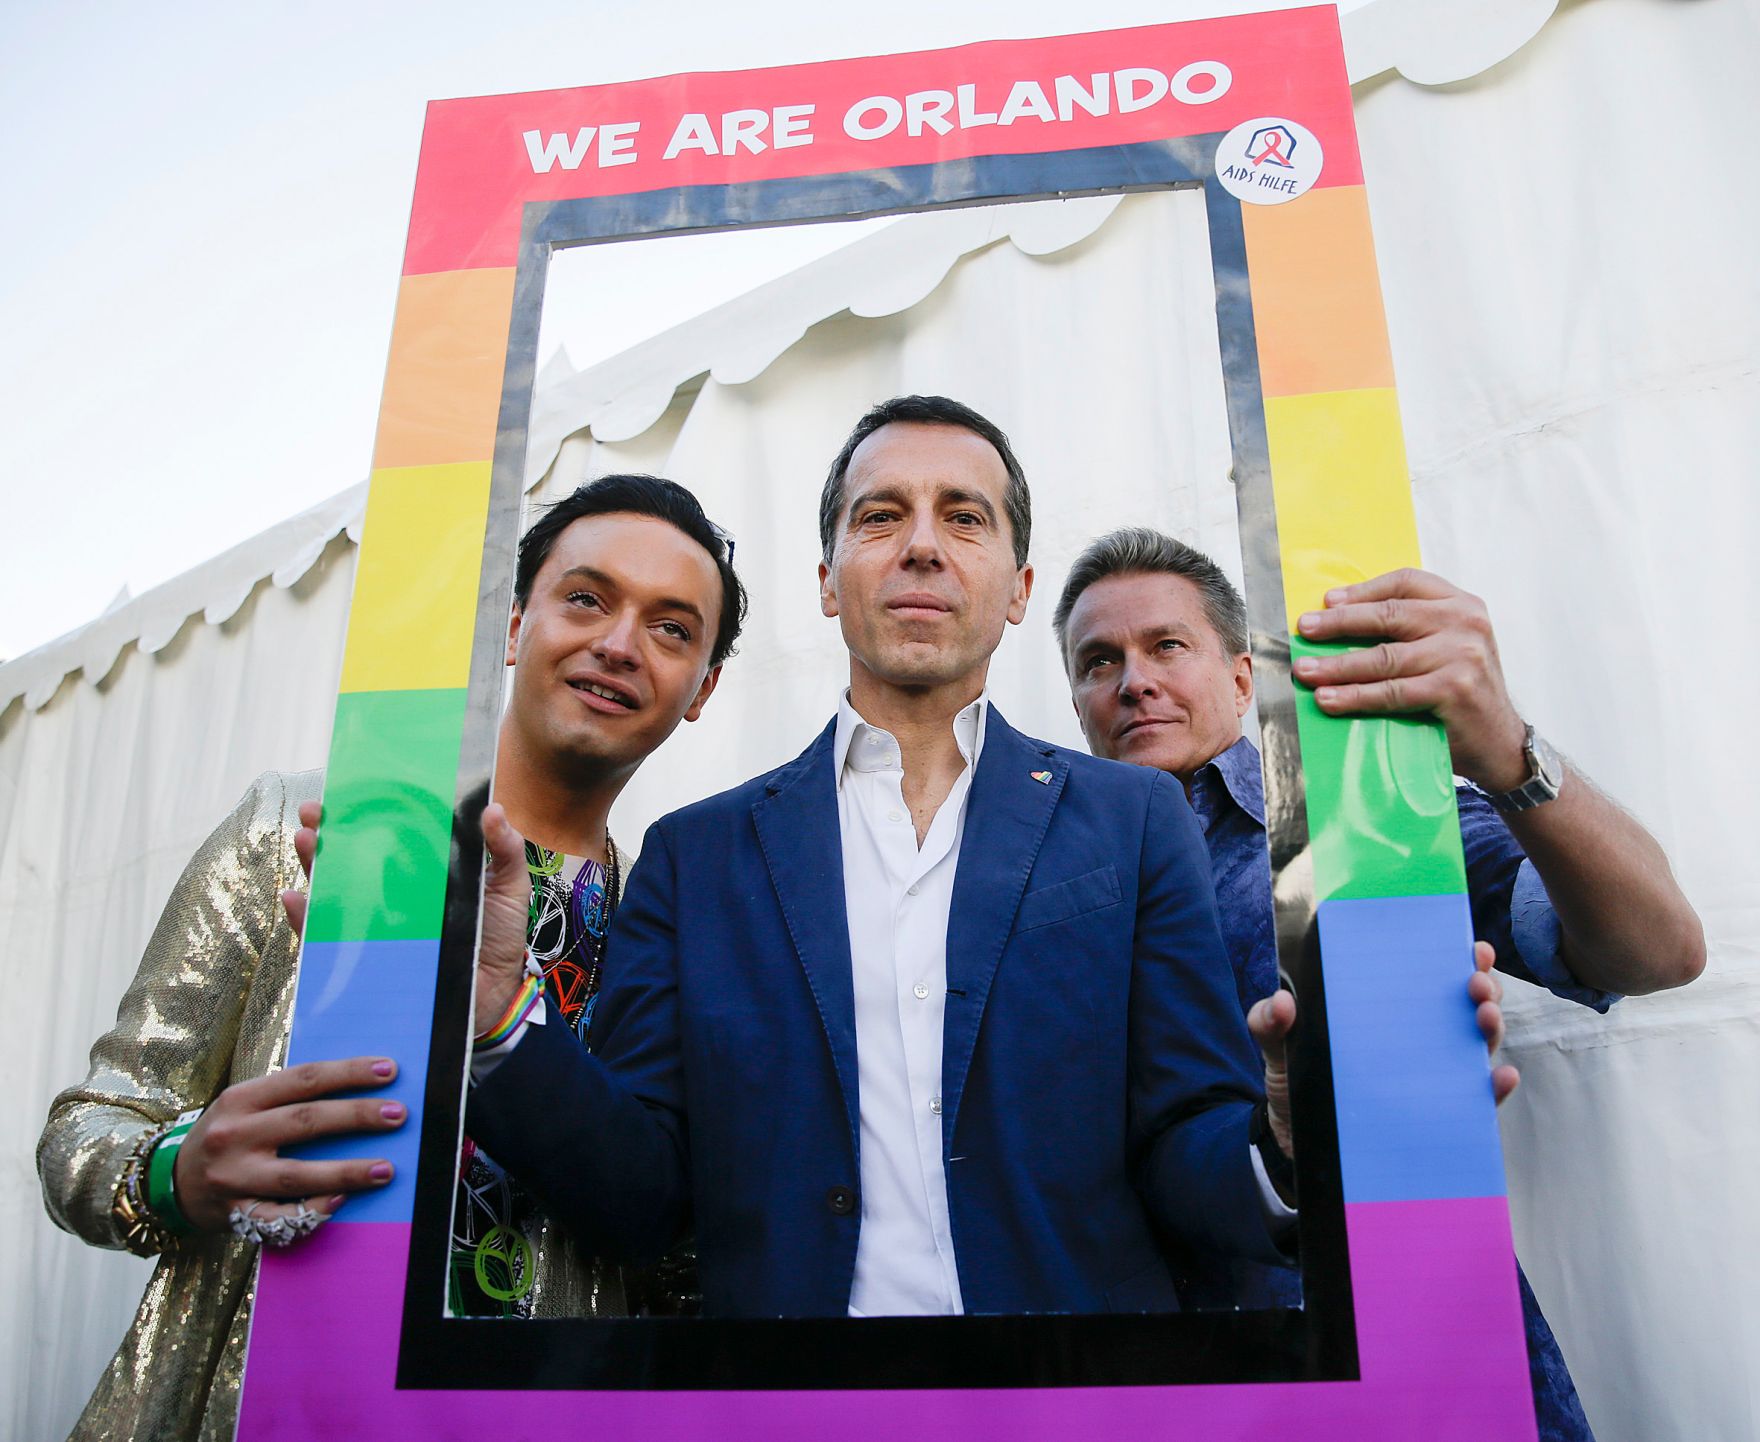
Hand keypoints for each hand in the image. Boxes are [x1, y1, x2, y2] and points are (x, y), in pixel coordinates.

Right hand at [172, 1057, 403, 1232]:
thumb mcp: (245, 1105)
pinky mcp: (234, 1213)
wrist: (169, 1182)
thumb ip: (289, 1097)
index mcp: (242, 1098)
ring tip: (386, 1169)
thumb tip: (359, 1090)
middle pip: (305, 1121)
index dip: (348, 1073)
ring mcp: (233, 1176)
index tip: (389, 1070)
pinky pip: (277, 1217)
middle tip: (398, 1115)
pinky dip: (310, 1211)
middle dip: (356, 1117)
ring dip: (346, 1171)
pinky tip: (340, 1202)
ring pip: (296, 1174)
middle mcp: (236, 1134)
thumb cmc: (227, 1135)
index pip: (304, 1079)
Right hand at [278, 798, 531, 1038]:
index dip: (363, 814)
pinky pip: (328, 937)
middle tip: (313, 814)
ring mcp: (378, 923)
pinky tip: (298, 899)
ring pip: (333, 891)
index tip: (344, 792)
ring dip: (313, 866)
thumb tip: (493, 810)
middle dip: (326, 833)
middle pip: (351, 858)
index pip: (386, 835)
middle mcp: (393, 892)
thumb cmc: (500, 936)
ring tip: (306, 841)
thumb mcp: (508, 887)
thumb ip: (505, 849)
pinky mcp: (368, 956)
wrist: (496, 995)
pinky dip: (307, 919)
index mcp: (423, 869)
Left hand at [1246, 939, 1519, 1163]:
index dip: (1456, 959)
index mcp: (1387, 1009)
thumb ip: (1270, 1022)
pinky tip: (1499, 1076)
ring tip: (1485, 1016)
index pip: (1429, 977)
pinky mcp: (1435, 1112)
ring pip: (1475, 1045)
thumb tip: (1283, 1003)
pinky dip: (1493, 1088)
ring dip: (1490, 1027)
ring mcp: (1430, 1074)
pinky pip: (1474, 1100)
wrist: (1294, 1138)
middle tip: (1474, 983)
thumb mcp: (1277, 1046)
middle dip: (1480, 987)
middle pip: (1463, 1005)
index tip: (1469, 946)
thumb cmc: (1295, 1079)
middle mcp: (1418, 1037)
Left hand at [1292, 569, 1530, 792]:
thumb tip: (1338, 619)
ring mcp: (1461, 655)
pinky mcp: (1453, 690)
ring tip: (1305, 670)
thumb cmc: (1459, 691)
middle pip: (1389, 615)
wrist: (1499, 742)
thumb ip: (1411, 629)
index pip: (1407, 582)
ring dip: (1337, 665)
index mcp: (1462, 604)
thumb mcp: (1446, 646)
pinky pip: (1391, 692)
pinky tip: (1328, 699)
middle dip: (1339, 622)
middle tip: (1304, 629)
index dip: (1363, 590)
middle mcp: (1465, 623)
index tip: (1327, 601)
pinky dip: (1354, 696)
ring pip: (1384, 656)